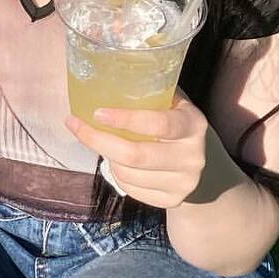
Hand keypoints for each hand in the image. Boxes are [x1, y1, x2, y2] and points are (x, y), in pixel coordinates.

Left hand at [65, 89, 212, 208]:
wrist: (201, 164)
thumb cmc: (174, 124)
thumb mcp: (171, 104)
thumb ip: (148, 94)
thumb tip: (100, 77)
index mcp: (193, 125)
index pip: (158, 124)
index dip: (125, 119)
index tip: (97, 112)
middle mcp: (192, 156)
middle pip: (136, 156)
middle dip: (99, 141)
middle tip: (76, 126)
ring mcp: (184, 182)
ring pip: (128, 174)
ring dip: (106, 158)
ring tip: (103, 143)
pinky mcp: (172, 200)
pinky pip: (131, 190)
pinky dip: (116, 175)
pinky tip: (116, 162)